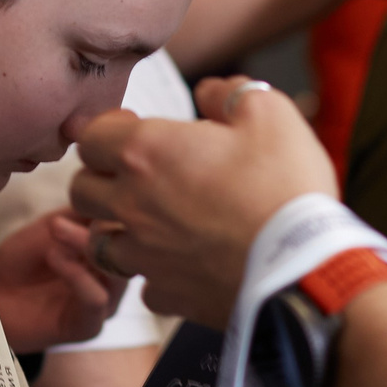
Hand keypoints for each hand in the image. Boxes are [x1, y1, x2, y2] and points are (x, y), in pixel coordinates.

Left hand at [0, 210, 125, 353]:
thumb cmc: (20, 262)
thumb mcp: (51, 226)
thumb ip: (80, 214)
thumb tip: (108, 199)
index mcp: (109, 254)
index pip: (129, 230)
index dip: (115, 209)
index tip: (90, 192)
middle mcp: (113, 279)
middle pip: (130, 251)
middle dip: (103, 227)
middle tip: (71, 214)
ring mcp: (104, 304)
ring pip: (117, 274)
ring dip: (87, 247)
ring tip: (57, 233)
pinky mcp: (88, 326)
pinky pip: (96, 299)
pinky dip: (77, 274)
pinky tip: (54, 256)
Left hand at [69, 76, 336, 327]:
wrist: (304, 267)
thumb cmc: (285, 186)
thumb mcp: (269, 113)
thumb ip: (230, 93)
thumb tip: (210, 93)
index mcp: (146, 153)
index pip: (89, 136)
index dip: (107, 129)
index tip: (130, 129)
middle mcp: (133, 205)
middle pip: (82, 190)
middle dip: (100, 178)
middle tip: (135, 175)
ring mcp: (145, 254)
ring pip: (99, 242)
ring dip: (117, 229)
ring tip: (148, 222)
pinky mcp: (167, 293)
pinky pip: (144, 284)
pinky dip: (155, 274)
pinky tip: (180, 264)